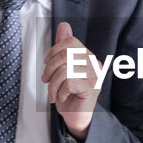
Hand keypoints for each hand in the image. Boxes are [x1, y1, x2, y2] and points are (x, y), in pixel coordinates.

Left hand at [42, 21, 100, 139]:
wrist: (75, 117)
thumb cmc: (68, 93)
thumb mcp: (62, 68)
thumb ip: (63, 47)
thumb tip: (64, 25)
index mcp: (88, 57)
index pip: (70, 42)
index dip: (54, 52)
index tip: (47, 65)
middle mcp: (95, 64)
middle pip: (66, 55)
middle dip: (50, 69)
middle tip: (46, 81)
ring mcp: (95, 77)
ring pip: (65, 70)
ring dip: (53, 85)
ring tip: (54, 93)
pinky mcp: (92, 89)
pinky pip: (68, 82)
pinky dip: (60, 92)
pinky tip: (62, 97)